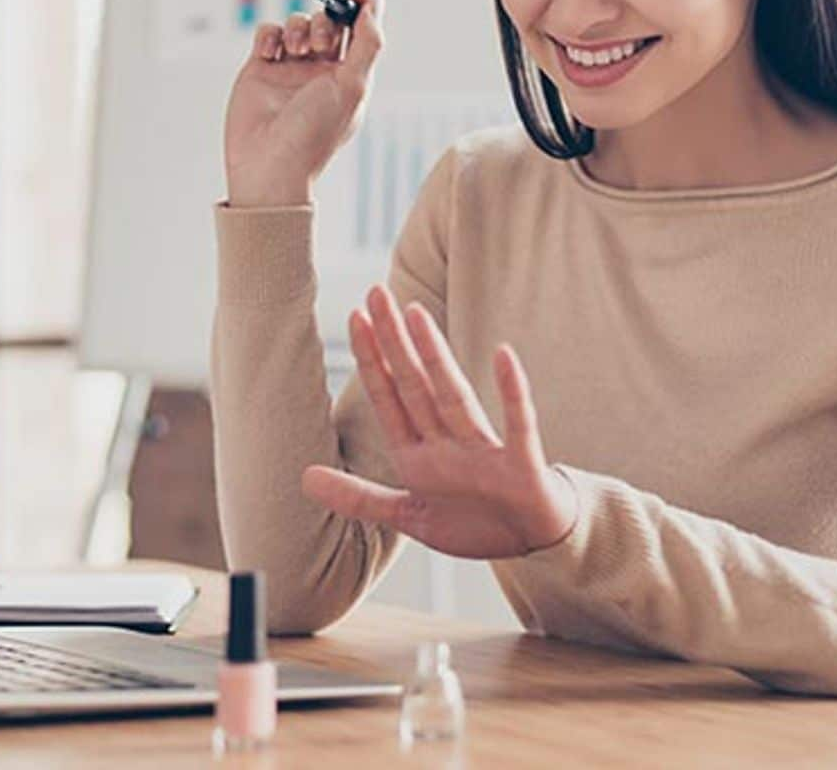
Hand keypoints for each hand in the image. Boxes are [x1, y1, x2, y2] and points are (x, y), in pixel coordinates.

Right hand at [224, 0, 385, 206]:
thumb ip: (368, 44)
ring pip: (297, 22)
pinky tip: (270, 55)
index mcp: (349, 77)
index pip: (359, 31)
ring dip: (298, 27)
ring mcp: (289, 69)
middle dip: (327, 21)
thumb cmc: (314, 133)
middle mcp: (320, 71)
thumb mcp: (353, 87)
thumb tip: (375, 4)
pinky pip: (267, 33)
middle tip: (321, 43)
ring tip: (295, 52)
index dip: (360, 7)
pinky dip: (270, 35)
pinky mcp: (259, 68)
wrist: (268, 164)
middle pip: (328, 21)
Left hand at [301, 285, 577, 558]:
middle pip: (414, 384)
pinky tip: (503, 356)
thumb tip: (303, 478)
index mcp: (417, 453)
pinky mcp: (522, 466)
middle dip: (393, 341)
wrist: (533, 545)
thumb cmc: (474, 521)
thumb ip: (358, 498)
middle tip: (376, 292)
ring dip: (435, 357)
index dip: (370, 359)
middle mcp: (447, 443)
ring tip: (416, 315)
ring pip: (453, 395)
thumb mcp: (408, 515)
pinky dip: (512, 393)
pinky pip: (517, 425)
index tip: (354, 317)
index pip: (388, 397)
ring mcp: (483, 451)